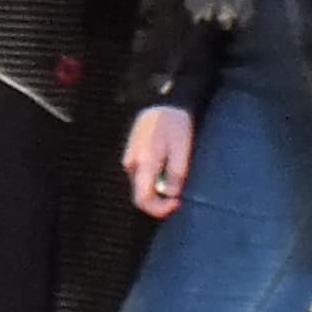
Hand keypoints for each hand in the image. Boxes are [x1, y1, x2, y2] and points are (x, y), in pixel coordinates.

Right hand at [124, 103, 194, 217]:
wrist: (162, 102)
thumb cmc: (174, 124)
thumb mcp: (182, 149)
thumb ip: (176, 174)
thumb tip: (171, 194)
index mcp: (145, 163)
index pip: (143, 199)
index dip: (160, 209)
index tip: (176, 202)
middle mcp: (132, 163)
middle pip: (140, 194)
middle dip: (159, 200)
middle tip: (178, 195)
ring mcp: (130, 158)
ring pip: (141, 185)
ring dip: (157, 188)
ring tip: (174, 176)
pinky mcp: (132, 154)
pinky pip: (141, 175)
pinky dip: (153, 179)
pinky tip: (166, 167)